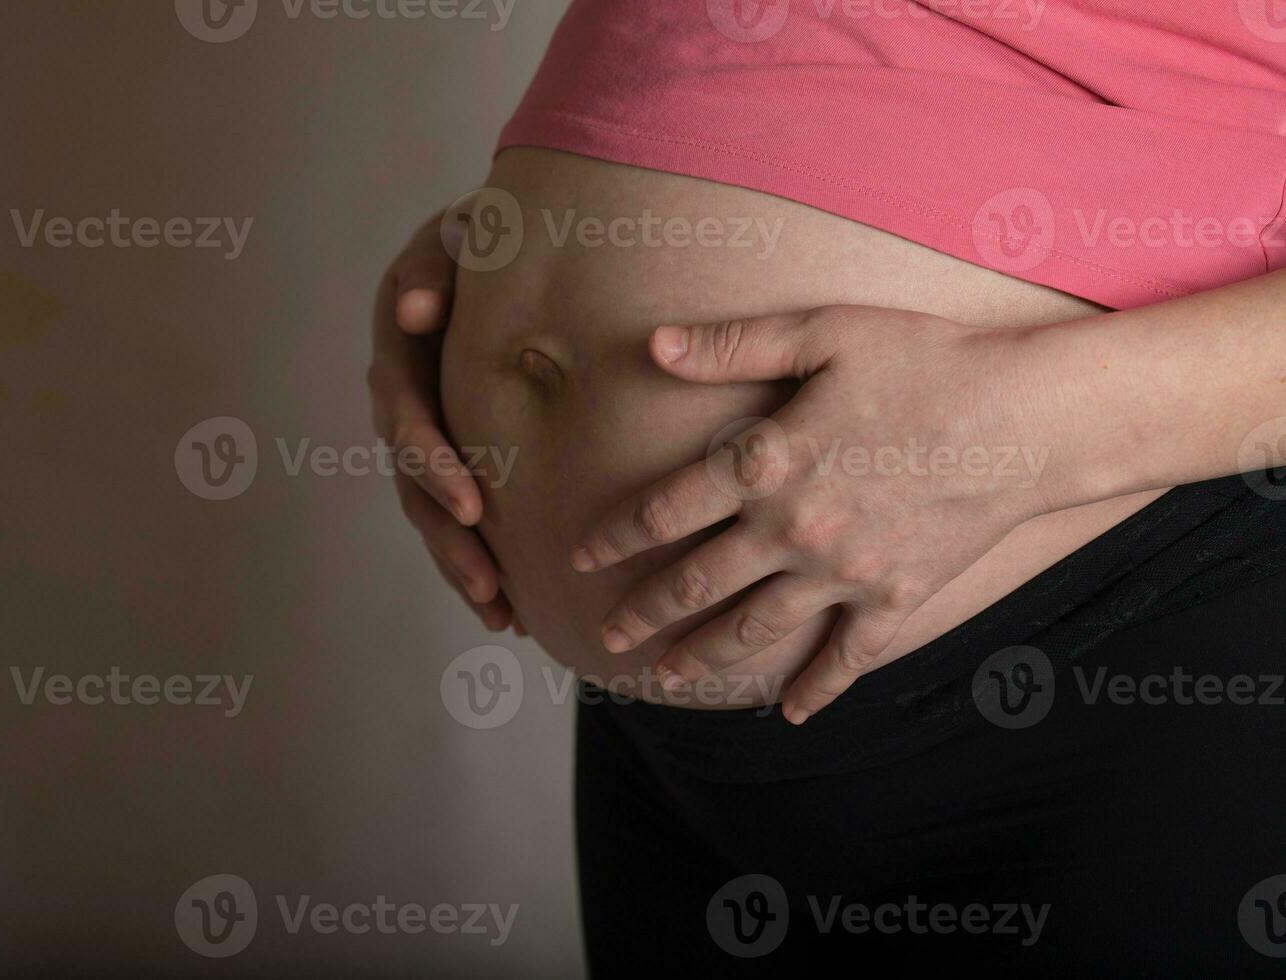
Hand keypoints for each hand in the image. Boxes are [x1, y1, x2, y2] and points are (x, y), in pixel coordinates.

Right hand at [368, 211, 518, 632]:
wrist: (493, 245)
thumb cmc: (484, 237)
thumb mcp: (460, 232)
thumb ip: (440, 263)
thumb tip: (410, 309)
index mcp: (397, 347)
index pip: (406, 413)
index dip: (433, 463)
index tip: (473, 504)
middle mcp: (401, 399)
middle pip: (413, 480)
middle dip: (449, 534)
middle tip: (487, 578)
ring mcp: (422, 432)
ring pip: (429, 511)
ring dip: (459, 563)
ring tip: (497, 610)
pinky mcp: (448, 454)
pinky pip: (453, 516)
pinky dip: (476, 562)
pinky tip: (508, 614)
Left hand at [572, 307, 1064, 721]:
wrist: (1028, 417)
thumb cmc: (926, 360)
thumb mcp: (824, 332)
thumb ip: (732, 344)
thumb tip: (652, 344)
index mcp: (765, 464)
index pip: (665, 510)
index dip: (615, 535)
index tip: (580, 556)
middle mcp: (791, 530)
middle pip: (696, 583)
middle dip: (644, 613)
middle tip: (606, 639)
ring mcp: (842, 573)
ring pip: (754, 630)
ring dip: (703, 658)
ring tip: (666, 678)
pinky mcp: (893, 599)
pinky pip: (846, 658)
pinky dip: (818, 690)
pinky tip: (792, 715)